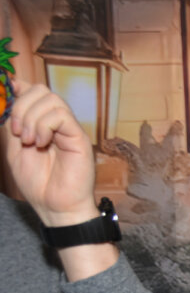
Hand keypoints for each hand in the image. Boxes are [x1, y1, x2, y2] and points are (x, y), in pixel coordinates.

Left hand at [5, 80, 96, 226]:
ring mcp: (69, 129)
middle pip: (41, 90)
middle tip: (17, 132)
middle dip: (21, 106)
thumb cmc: (37, 182)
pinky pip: (60, 115)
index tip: (5, 91)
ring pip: (51, 100)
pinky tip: (40, 143)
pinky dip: (44, 126)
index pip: (33, 90)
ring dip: (31, 118)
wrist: (54, 205)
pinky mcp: (79, 137)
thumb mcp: (13, 147)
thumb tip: (5, 96)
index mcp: (41, 122)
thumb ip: (11, 123)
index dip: (18, 87)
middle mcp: (57, 122)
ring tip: (28, 141)